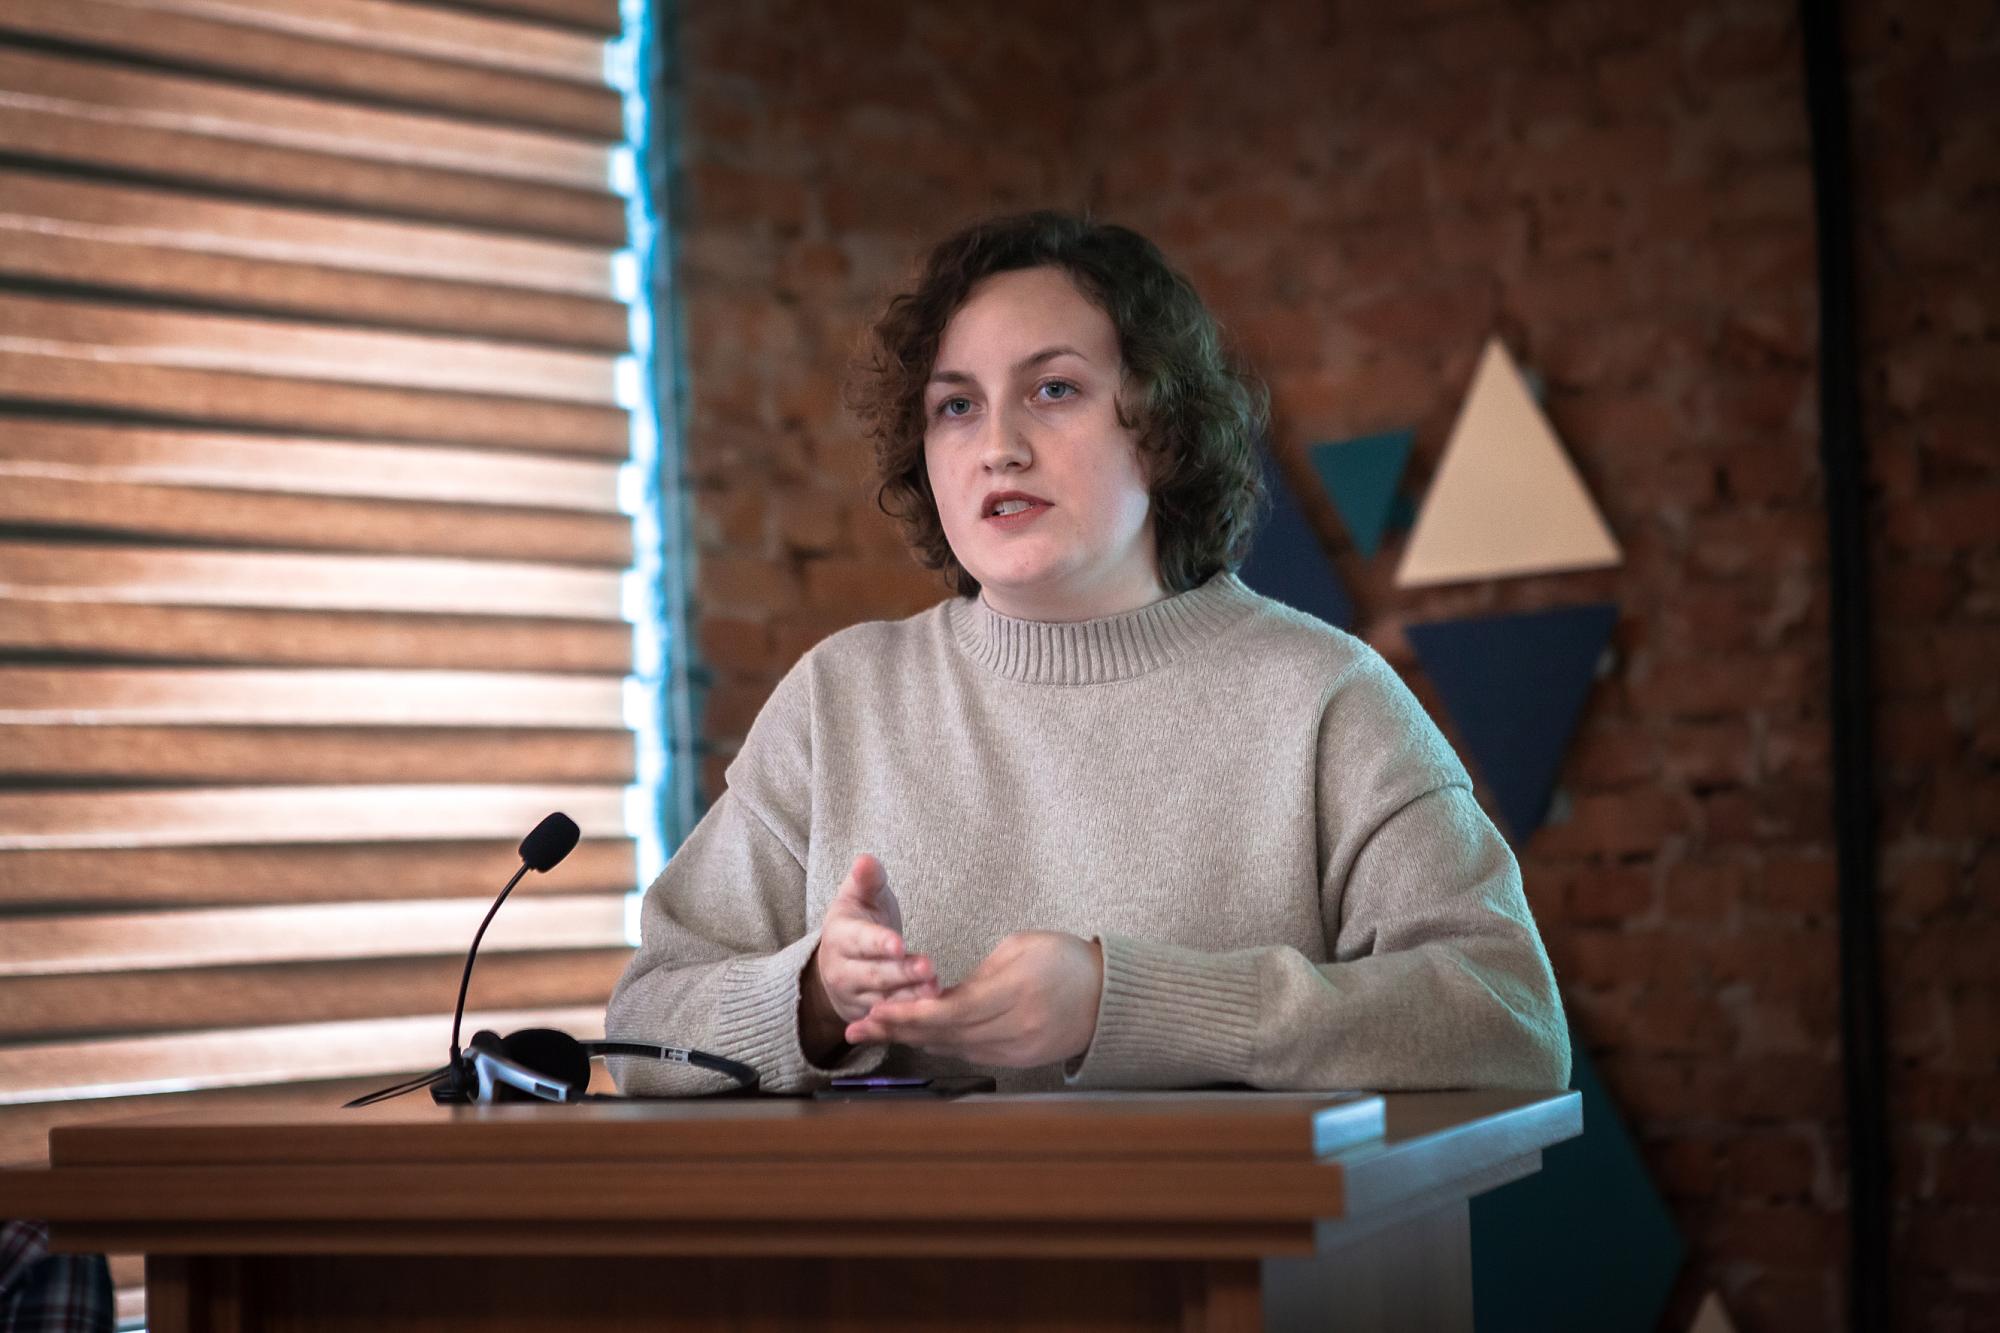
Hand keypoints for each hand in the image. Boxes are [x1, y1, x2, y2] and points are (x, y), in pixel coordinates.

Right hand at [801, 854, 938, 1060]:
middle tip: (929, 967)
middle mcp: (842, 971)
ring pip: (883, 1000)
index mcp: (840, 936)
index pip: (860, 941)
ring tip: (935, 990)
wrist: (836, 964)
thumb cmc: (857, 922)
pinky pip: (889, 1020)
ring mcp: (855, 997)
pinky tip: (931, 1012)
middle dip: (901, 973)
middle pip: (874, 974)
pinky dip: (909, 1018)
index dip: (878, 943)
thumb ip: (867, 880)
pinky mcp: (869, 1016)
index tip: (898, 943)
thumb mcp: (858, 896)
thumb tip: (865, 860)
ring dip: (910, 998)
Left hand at [843, 931, 1104, 1067]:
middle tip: (858, 1029)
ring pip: (954, 1050)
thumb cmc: (1065, 960)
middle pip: (945, 1036)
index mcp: (1014, 993)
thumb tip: (938, 996)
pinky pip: (972, 1055)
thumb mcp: (1018, 948)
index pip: (949, 1012)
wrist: (1108, 995)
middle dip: (898, 1032)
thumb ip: (976, 975)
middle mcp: (1015, 1029)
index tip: (875, 1012)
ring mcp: (1018, 1050)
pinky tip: (917, 1038)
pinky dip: (942, 1046)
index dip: (908, 1015)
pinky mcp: (1020, 1061)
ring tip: (876, 1033)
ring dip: (914, 1041)